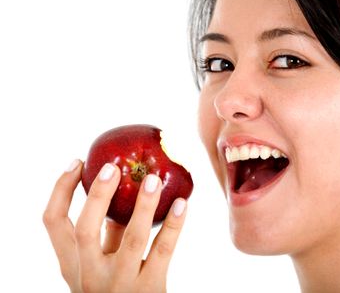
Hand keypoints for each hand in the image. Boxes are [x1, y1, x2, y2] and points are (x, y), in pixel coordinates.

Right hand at [43, 160, 186, 292]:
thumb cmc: (118, 285)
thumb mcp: (102, 264)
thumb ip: (107, 234)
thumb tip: (122, 189)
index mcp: (72, 264)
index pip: (53, 222)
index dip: (61, 189)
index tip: (77, 163)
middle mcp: (90, 275)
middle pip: (85, 228)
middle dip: (98, 194)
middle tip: (113, 167)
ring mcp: (120, 283)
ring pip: (131, 238)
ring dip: (143, 205)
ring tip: (153, 178)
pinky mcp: (150, 289)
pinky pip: (163, 250)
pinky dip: (174, 225)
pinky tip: (182, 203)